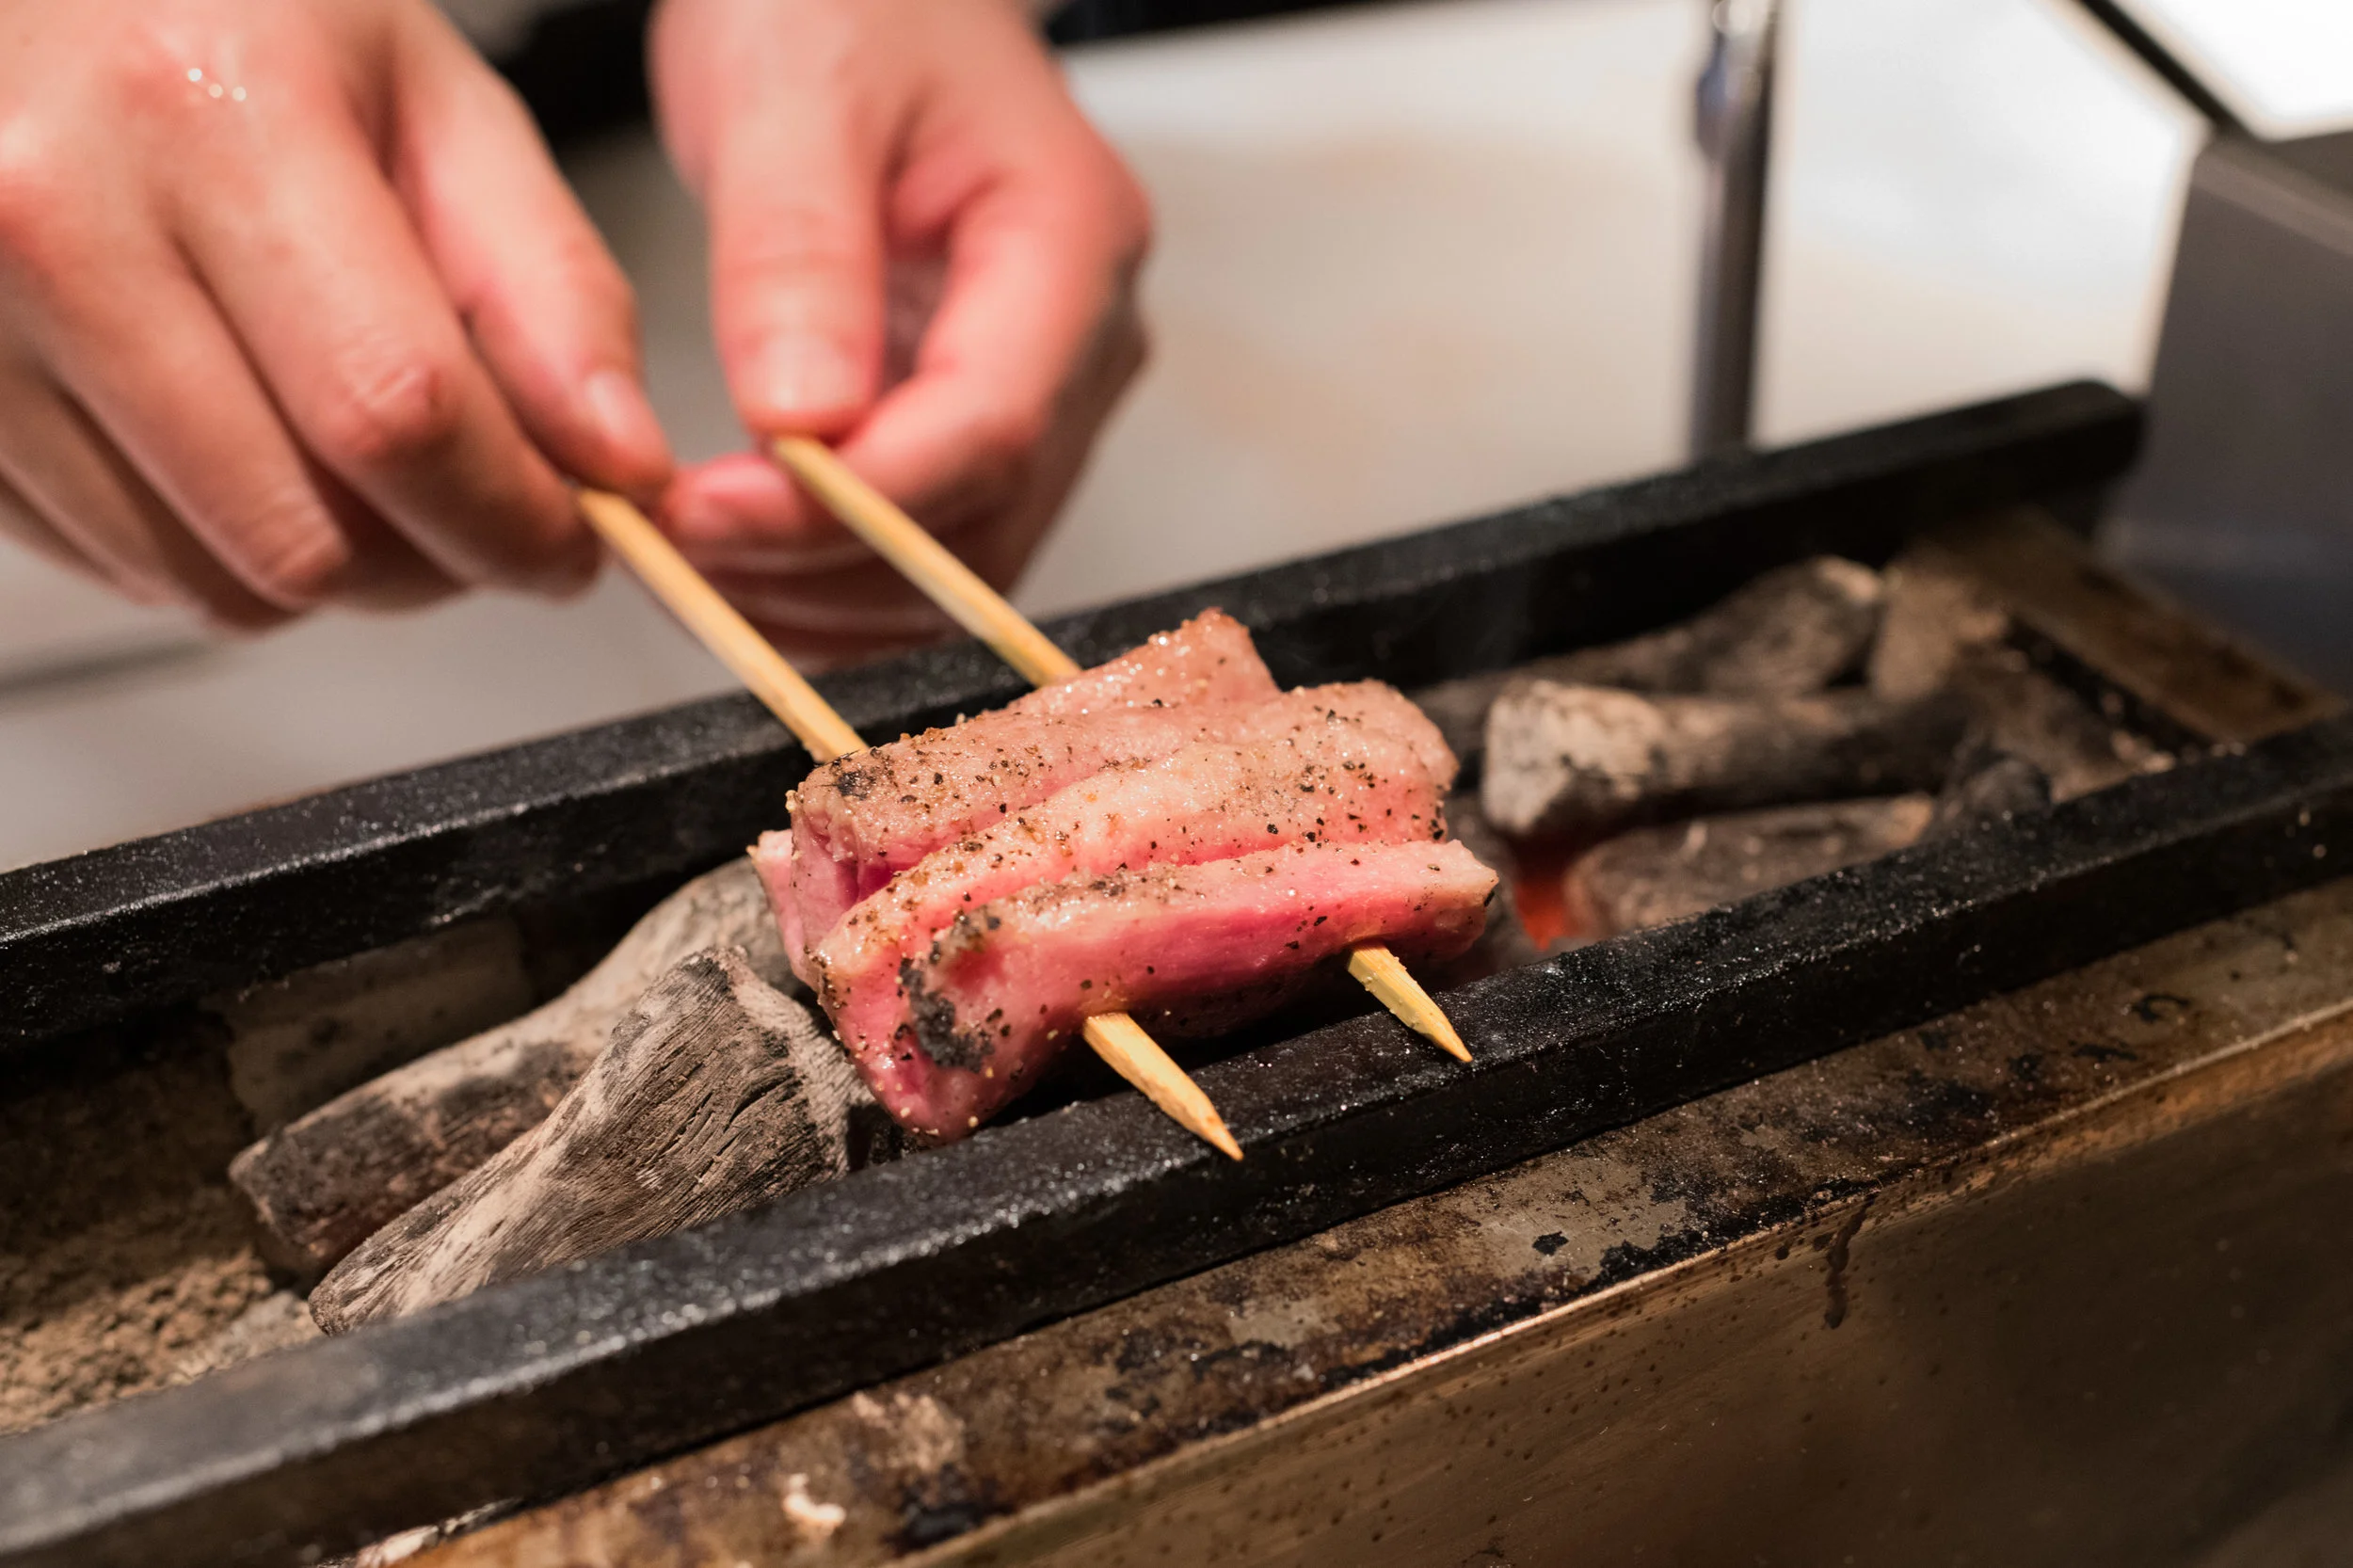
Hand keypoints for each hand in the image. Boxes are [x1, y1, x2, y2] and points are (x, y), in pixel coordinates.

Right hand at [0, 0, 669, 624]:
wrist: (34, 1)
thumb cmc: (235, 26)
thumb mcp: (434, 103)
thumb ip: (551, 289)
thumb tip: (624, 464)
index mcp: (208, 114)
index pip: (398, 413)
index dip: (516, 518)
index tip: (575, 541)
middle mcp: (54, 218)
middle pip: (307, 535)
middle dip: (437, 563)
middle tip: (479, 507)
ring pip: (217, 584)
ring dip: (334, 570)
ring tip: (357, 460)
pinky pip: (124, 569)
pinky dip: (220, 548)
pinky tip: (242, 441)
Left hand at [650, 0, 1148, 660]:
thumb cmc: (842, 2)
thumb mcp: (792, 86)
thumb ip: (795, 249)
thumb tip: (801, 423)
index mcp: (1071, 239)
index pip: (991, 424)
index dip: (856, 503)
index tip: (710, 516)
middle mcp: (1081, 338)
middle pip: (981, 519)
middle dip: (820, 561)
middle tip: (664, 545)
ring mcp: (1044, 393)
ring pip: (957, 564)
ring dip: (818, 592)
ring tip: (679, 552)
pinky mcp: (983, 428)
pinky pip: (926, 547)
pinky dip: (828, 580)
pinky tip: (733, 556)